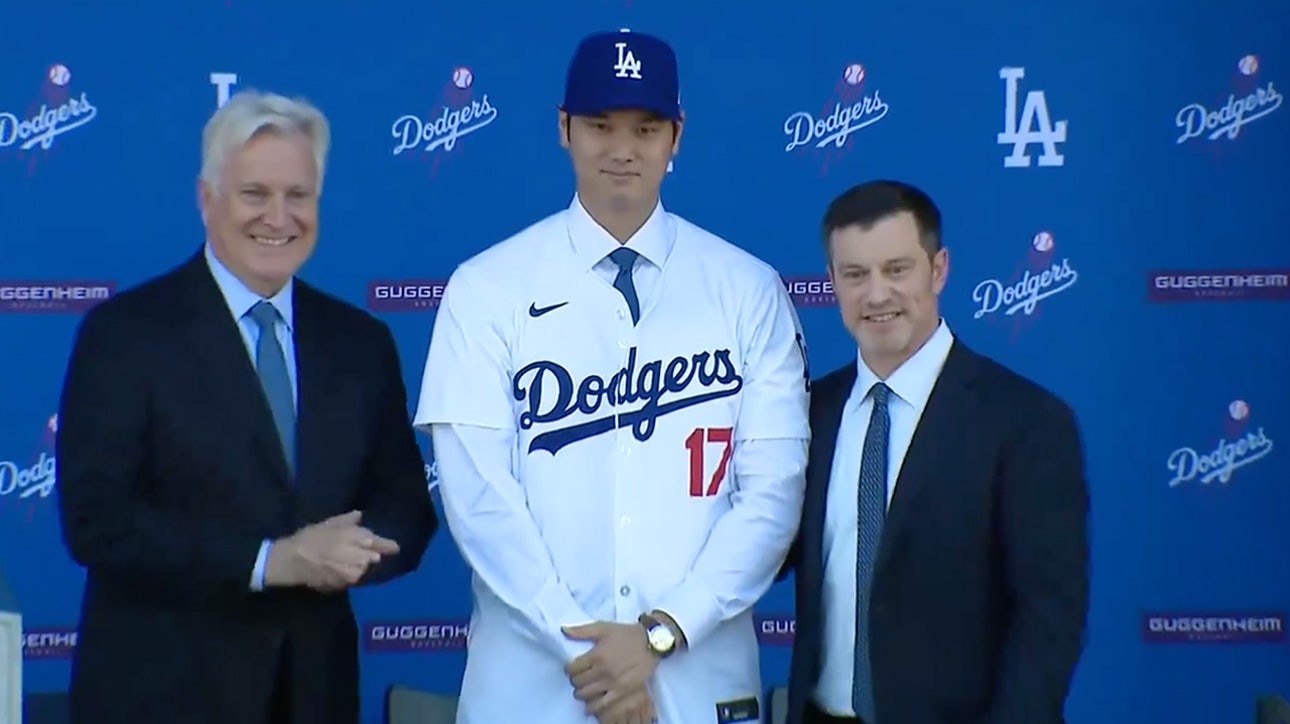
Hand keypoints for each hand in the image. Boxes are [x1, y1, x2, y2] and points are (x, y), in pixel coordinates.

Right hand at [264, 511, 399, 590]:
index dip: (387, 545)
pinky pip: (352, 579)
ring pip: (364, 569)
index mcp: (353, 536)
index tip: (396, 548)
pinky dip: (349, 575)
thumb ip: (346, 521)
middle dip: (369, 555)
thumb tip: (360, 515)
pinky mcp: (343, 583)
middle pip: (373, 557)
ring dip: (359, 566)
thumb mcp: (327, 524)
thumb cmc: (308, 539)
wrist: (290, 560)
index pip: (376, 541)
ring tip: (344, 561)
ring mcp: (351, 571)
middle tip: (359, 553)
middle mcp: (356, 554)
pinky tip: (338, 571)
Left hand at [563, 622, 658, 718]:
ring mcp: (611, 683)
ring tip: (585, 689)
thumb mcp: (603, 627)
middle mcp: (602, 670)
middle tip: (580, 677)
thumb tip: (563, 630)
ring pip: (586, 695)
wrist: (651, 643)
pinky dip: (592, 706)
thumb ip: (582, 631)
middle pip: (577, 682)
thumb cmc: (626, 634)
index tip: (573, 668)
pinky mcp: (622, 692)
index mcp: (596, 655)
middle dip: (575, 680)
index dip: (569, 669)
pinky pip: (601, 705)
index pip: (571, 669)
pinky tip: (592, 703)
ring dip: (582, 693)